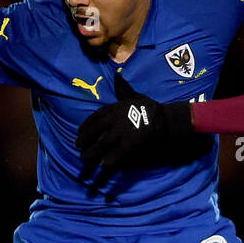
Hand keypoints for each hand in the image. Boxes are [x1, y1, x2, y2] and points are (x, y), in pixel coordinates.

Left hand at [75, 73, 203, 190]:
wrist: (165, 118)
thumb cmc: (150, 106)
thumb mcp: (134, 95)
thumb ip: (123, 88)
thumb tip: (117, 76)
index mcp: (115, 107)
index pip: (95, 116)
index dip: (85, 125)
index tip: (79, 132)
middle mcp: (115, 119)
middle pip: (94, 131)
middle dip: (84, 139)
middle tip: (78, 145)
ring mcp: (122, 132)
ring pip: (101, 143)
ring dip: (91, 152)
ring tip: (84, 157)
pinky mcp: (130, 144)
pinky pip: (116, 153)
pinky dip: (109, 160)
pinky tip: (103, 165)